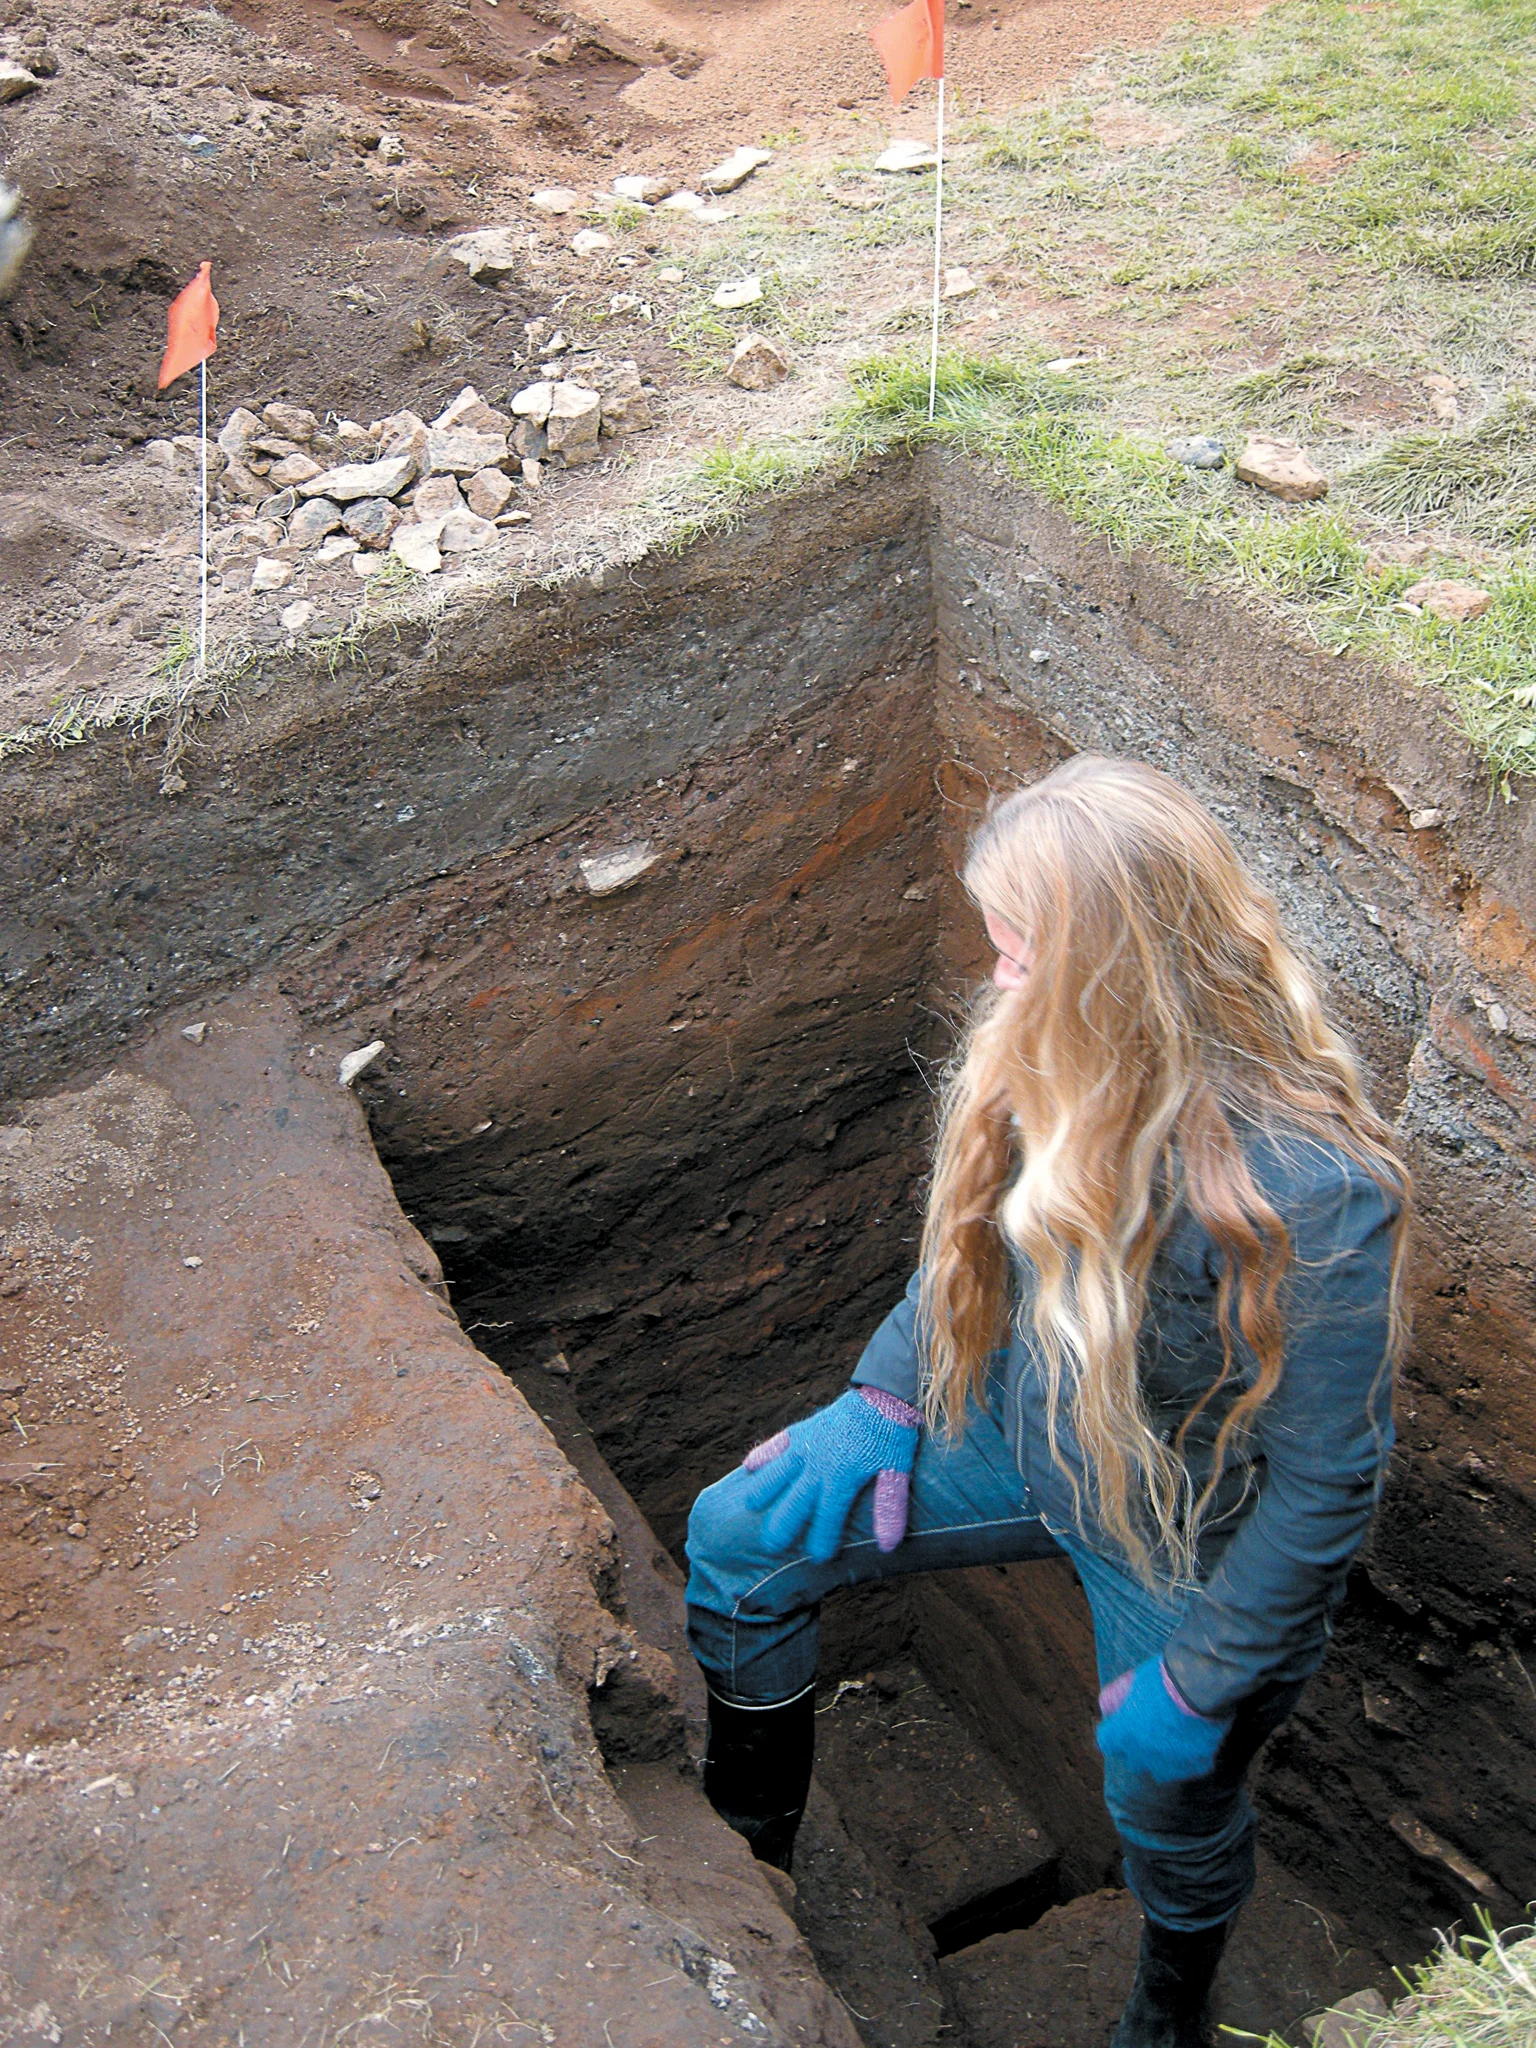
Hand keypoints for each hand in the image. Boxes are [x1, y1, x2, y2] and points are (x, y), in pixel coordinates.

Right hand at [740, 1387, 920, 1562]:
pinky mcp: (802, 1430)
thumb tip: (888, 1547)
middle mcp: (817, 1465)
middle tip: (771, 1545)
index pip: (827, 1519)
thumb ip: (889, 1509)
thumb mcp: (896, 1472)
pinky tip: (749, 1466)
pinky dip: (763, 1455)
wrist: (882, 1394)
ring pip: (776, 1474)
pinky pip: (776, 1444)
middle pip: (793, 1503)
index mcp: (841, 1479)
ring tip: (750, 1507)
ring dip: (763, 1491)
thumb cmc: (891, 1436)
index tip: (818, 1557)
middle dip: (782, 1526)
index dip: (821, 1540)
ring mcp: (806, 1446)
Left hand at [1095, 1657, 1230, 1783]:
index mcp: (1123, 1734)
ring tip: (1172, 1737)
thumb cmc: (1161, 1679)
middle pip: (1133, 1760)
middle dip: (1137, 1747)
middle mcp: (1143, 1755)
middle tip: (1149, 1727)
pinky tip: (1195, 1739)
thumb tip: (1107, 1709)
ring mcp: (1170, 1765)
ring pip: (1160, 1771)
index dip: (1113, 1731)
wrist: (1199, 1688)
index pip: (1106, 1743)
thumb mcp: (1130, 1681)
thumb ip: (1114, 1698)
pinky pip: (1189, 1768)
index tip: (1120, 1722)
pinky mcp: (1195, 1766)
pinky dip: (1190, 1758)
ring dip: (1162, 1758)